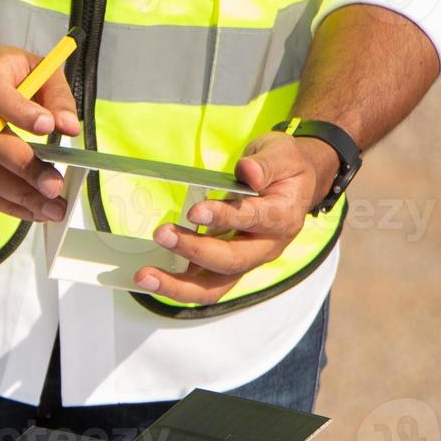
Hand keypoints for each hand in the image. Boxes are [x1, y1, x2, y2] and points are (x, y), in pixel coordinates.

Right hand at [0, 40, 82, 220]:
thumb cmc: (4, 76)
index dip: (20, 112)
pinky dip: (5, 203)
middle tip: (55, 187)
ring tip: (51, 209)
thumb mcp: (35, 69)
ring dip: (19, 195)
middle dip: (25, 168)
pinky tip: (31, 210)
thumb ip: (57, 96)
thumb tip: (70, 129)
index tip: (48, 128)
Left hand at [134, 132, 340, 303]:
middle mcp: (266, 247)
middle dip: (194, 251)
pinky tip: (150, 277)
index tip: (194, 211)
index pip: (253, 219)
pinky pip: (202, 285)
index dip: (224, 216)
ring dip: (178, 285)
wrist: (295, 187)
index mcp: (282, 217)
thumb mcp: (282, 154)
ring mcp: (246, 261)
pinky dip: (176, 285)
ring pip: (215, 287)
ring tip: (145, 276)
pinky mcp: (228, 268)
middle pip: (231, 262)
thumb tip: (249, 171)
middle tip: (162, 235)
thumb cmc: (286, 170)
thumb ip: (266, 163)